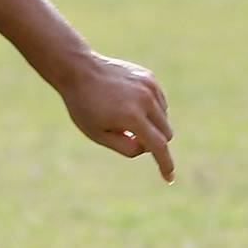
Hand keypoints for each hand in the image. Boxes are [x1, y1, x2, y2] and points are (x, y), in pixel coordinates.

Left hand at [55, 51, 173, 182]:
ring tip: (123, 116)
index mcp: (132, 116)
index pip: (158, 146)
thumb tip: (147, 149)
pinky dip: (151, 109)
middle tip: (129, 137)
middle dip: (154, 141)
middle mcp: (145, 100)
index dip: (165, 164)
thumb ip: (125, 147)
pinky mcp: (149, 78)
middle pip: (165, 133)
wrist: (79, 70)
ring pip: (164, 117)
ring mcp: (150, 86)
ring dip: (152, 125)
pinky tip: (129, 104)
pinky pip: (160, 102)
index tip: (169, 178)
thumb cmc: (84, 106)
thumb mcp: (98, 134)